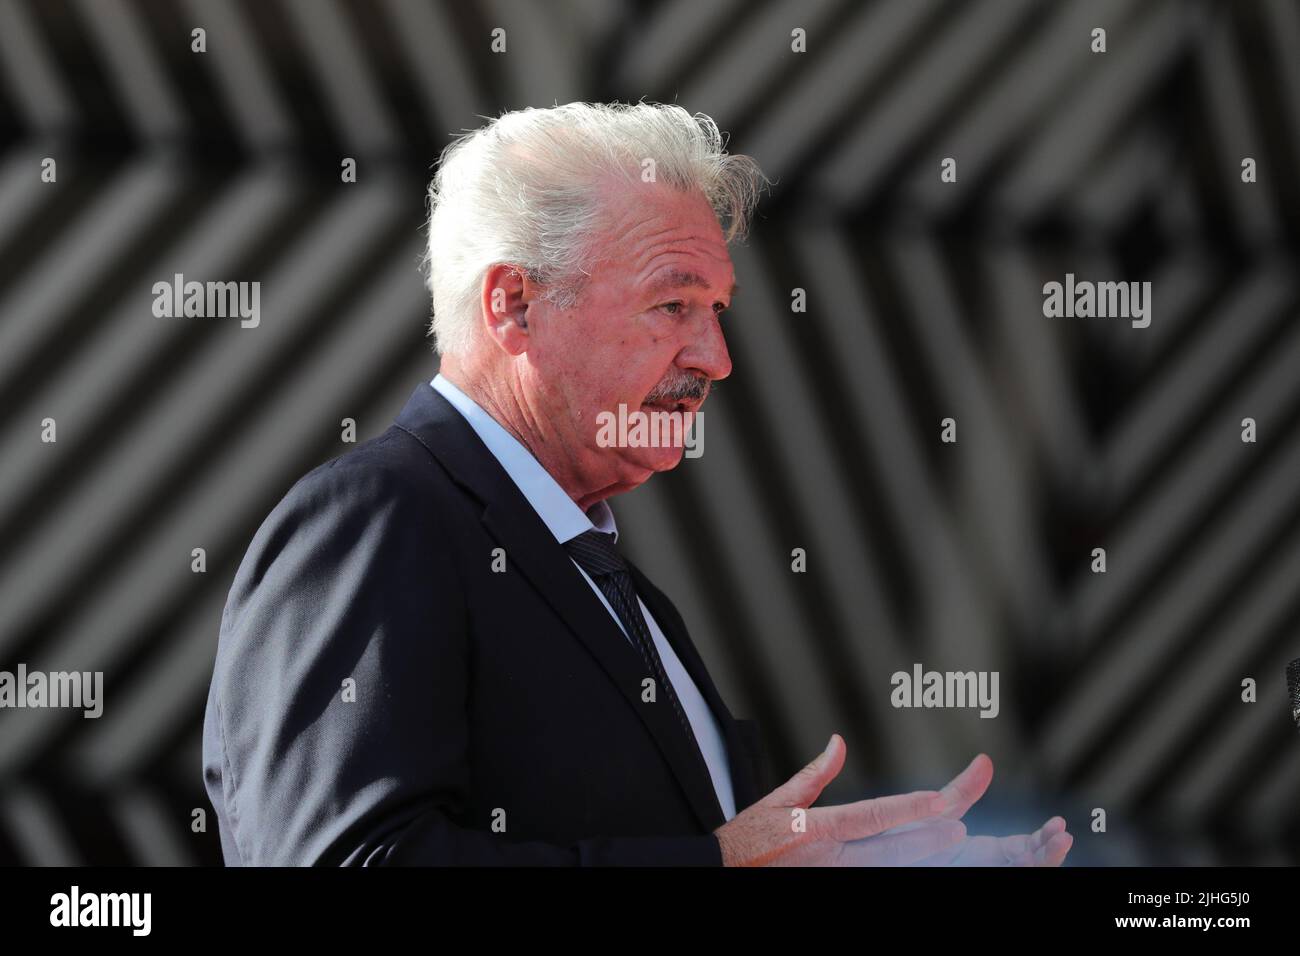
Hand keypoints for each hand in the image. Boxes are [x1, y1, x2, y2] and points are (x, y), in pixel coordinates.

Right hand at [713, 734, 967, 865]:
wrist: (720, 873)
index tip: (940, 798)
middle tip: (961, 826)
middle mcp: (831, 857)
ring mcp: (835, 879)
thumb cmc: (748, 839)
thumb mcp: (778, 800)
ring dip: (921, 857)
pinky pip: (873, 880)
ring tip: (952, 843)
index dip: (910, 806)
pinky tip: (919, 862)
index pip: (873, 816)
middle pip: (891, 849)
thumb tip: (840, 741)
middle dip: (929, 838)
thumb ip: (816, 773)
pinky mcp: (832, 889)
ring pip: (888, 869)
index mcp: (818, 828)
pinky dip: (896, 870)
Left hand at [883, 753, 1073, 865]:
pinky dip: (1008, 873)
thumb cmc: (898, 837)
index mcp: (977, 851)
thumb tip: (986, 759)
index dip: (1043, 840)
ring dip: (1034, 864)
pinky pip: (987, 881)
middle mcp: (977, 865)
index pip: (1021, 849)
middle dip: (1046, 853)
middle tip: (1063, 837)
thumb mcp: (936, 812)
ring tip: (1050, 851)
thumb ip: (962, 792)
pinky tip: (1022, 864)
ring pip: (1008, 874)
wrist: (865, 858)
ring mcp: (966, 874)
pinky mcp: (949, 881)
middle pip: (1022, 864)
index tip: (1061, 826)